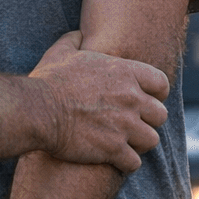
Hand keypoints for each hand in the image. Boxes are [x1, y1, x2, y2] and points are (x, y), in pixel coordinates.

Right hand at [29, 37, 168, 173]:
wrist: (37, 110)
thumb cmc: (49, 81)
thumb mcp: (62, 52)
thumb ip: (75, 40)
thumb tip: (78, 35)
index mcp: (125, 73)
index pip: (161, 83)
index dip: (157, 94)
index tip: (146, 100)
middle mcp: (131, 99)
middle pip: (160, 115)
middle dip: (149, 121)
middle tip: (133, 125)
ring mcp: (124, 125)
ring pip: (151, 140)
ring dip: (139, 144)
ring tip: (126, 144)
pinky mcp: (113, 149)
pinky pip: (134, 162)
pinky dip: (126, 163)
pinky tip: (116, 160)